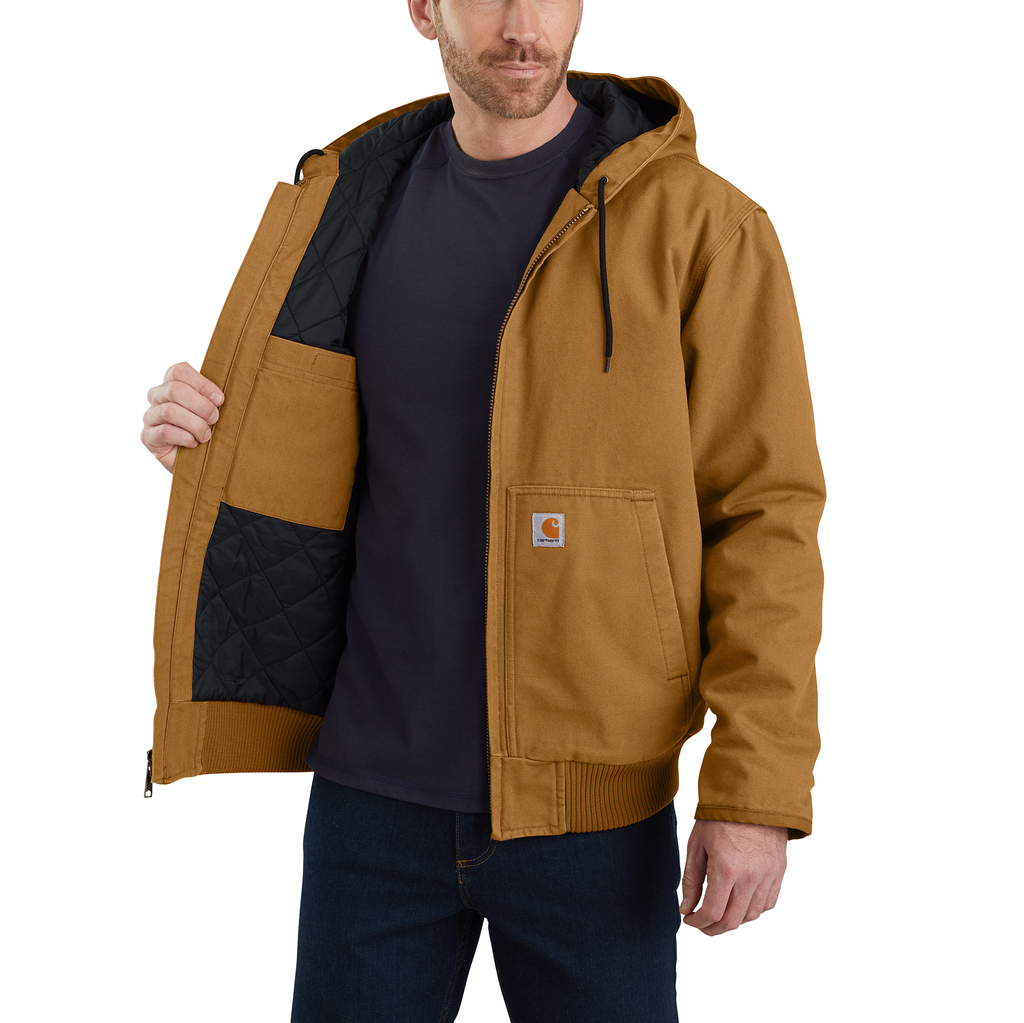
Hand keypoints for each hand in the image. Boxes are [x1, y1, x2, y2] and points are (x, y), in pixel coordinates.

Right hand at [141, 362, 223, 472]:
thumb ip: (213, 399)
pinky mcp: (147, 437)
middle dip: (200, 405)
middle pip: (174, 389)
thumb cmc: (207, 432)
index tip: (220, 399)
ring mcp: (150, 416)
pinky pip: (165, 432)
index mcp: (172, 384)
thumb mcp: (212, 412)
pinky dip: (185, 438)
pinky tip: (194, 444)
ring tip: (206, 435)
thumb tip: (220, 396)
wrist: (199, 463)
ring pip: (170, 411)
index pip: (178, 371)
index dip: (201, 383)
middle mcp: (157, 397)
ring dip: (195, 424)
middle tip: (215, 418)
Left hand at [678, 820, 786, 934]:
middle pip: (732, 921)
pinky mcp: (779, 872)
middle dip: (713, 928)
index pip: (712, 912)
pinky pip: (767, 904)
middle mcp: (750, 877)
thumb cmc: (720, 817)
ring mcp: (768, 876)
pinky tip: (739, 902)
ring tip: (719, 911)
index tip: (689, 919)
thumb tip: (686, 908)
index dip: (697, 922)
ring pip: (751, 916)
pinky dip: (752, 910)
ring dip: (732, 920)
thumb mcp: (697, 845)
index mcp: (726, 868)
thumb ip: (691, 880)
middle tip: (701, 922)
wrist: (751, 797)